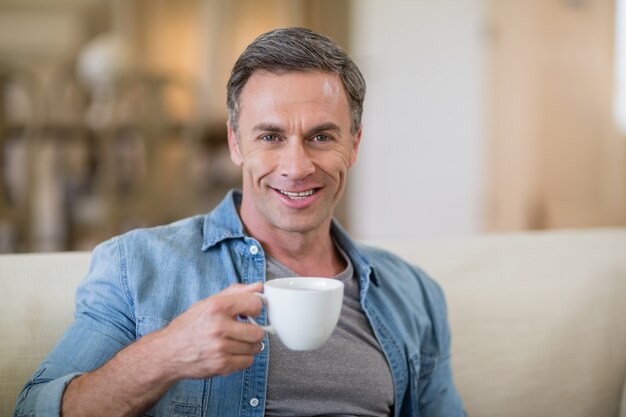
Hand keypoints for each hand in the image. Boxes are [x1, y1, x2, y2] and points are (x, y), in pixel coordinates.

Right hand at [140, 282, 265, 380]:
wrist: (168, 352)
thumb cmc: (190, 326)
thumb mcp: (209, 302)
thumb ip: (236, 292)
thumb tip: (259, 286)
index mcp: (216, 307)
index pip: (255, 305)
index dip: (255, 309)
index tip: (250, 313)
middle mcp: (219, 327)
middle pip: (258, 331)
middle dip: (253, 330)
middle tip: (243, 330)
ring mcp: (220, 348)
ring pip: (255, 348)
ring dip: (248, 345)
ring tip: (235, 341)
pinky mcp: (221, 365)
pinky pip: (248, 362)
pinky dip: (242, 358)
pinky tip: (231, 352)